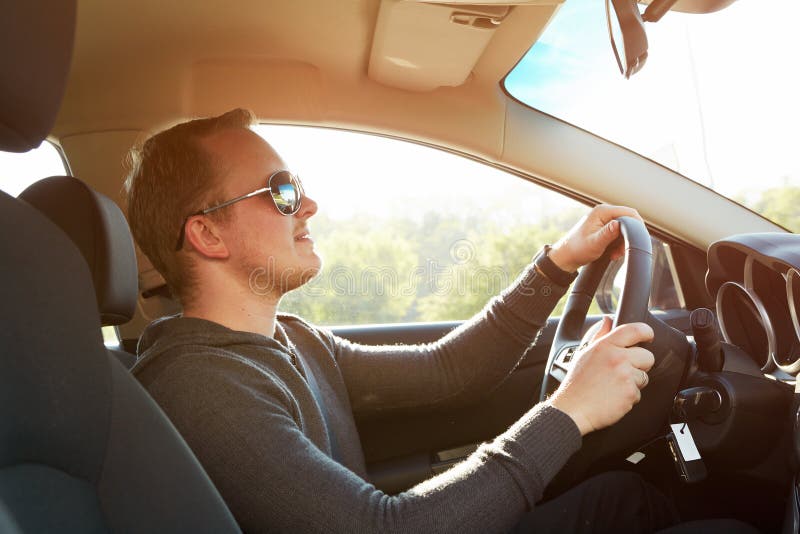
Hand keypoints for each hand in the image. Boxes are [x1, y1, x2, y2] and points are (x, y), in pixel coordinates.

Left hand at [548, 204, 642, 272]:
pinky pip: (618, 233)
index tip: (638, 239)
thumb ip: (608, 233)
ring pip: (624, 228)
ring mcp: (603, 219)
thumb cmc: (578, 249)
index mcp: (602, 212)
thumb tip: (619, 224)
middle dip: (628, 237)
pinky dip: (618, 243)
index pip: (629, 212)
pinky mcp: (603, 227)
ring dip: (623, 242)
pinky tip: (612, 253)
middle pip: (628, 220)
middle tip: (622, 251)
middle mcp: (604, 212)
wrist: (566, 256)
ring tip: (615, 254)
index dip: (637, 225)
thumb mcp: (595, 243)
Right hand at [548, 316, 654, 435]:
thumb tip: (608, 320)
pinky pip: (639, 393)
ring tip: (614, 386)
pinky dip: (629, 397)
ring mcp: (625, 376)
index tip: (648, 336)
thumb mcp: (584, 352)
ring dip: (634, 382)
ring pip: (644, 377)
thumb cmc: (576, 383)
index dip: (646, 332)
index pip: (635, 330)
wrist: (572, 409)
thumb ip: (598, 334)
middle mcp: (617, 358)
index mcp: (605, 346)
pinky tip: (613, 396)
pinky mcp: (630, 393)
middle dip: (641, 364)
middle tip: (623, 371)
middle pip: (648, 356)